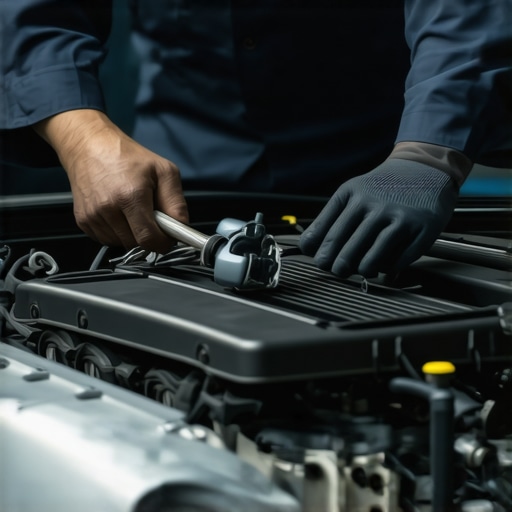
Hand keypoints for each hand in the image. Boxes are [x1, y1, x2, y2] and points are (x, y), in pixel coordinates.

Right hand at [35, 110, 187, 252]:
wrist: (90, 146)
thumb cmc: (128, 157)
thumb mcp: (164, 171)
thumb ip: (176, 203)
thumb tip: (181, 228)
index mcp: (130, 196)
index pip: (150, 239)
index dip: (163, 242)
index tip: (168, 236)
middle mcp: (108, 208)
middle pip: (137, 244)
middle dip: (149, 236)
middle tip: (151, 215)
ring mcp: (93, 216)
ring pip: (122, 244)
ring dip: (132, 234)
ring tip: (132, 210)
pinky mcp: (83, 221)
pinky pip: (107, 240)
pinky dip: (117, 232)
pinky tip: (118, 213)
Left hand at [299, 159, 458, 277]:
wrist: (425, 167)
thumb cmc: (382, 187)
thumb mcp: (351, 192)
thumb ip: (329, 218)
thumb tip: (306, 248)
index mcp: (351, 195)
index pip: (326, 234)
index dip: (320, 254)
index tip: (321, 261)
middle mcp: (374, 205)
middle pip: (345, 251)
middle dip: (338, 268)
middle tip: (340, 270)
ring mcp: (398, 218)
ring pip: (369, 262)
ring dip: (362, 271)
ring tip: (363, 268)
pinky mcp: (421, 230)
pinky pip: (396, 263)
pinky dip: (387, 271)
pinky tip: (385, 266)